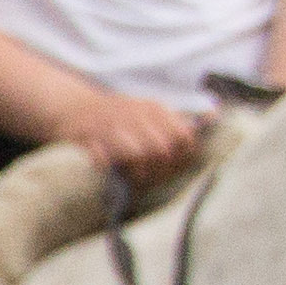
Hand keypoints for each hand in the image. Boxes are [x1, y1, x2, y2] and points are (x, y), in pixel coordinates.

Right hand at [48, 87, 203, 180]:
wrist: (70, 107)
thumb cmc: (115, 116)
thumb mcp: (147, 111)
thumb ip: (176, 119)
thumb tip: (215, 116)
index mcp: (152, 108)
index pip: (182, 136)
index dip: (181, 156)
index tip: (173, 166)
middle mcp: (133, 113)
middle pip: (160, 149)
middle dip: (158, 170)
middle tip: (151, 178)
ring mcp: (110, 124)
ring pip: (136, 155)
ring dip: (136, 172)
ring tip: (133, 177)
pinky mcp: (87, 136)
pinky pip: (107, 160)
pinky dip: (110, 169)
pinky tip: (111, 171)